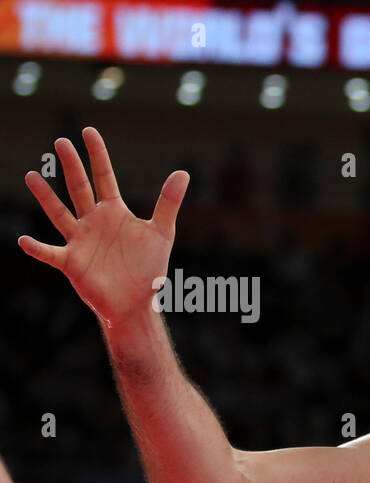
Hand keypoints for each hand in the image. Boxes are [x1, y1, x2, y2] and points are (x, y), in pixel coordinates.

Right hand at [18, 127, 188, 326]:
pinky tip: (25, 240)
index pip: (104, 177)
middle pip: (79, 188)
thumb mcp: (162, 232)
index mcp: (114, 212)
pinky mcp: (71, 262)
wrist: (136, 302)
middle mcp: (93, 221)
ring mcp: (79, 240)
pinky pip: (50, 253)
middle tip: (61, 141)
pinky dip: (37, 248)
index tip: (88, 131)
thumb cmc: (147, 268)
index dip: (97, 155)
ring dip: (45, 197)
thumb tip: (183, 172)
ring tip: (31, 177)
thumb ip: (168, 203)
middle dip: (72, 166)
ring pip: (59, 213)